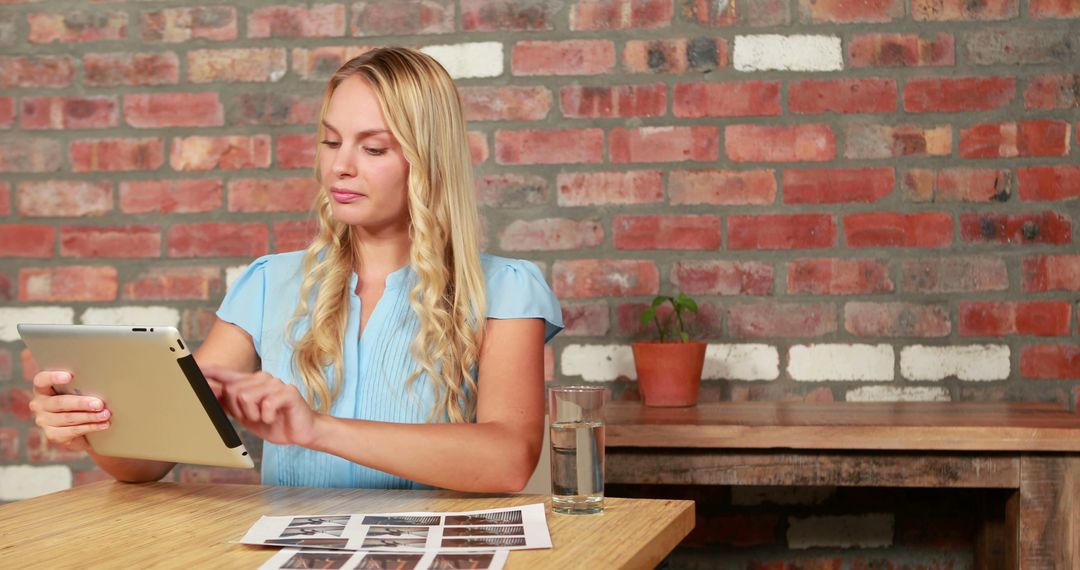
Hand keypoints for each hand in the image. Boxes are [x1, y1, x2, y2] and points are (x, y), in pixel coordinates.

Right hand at [28, 371, 110, 451]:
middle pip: (59, 402)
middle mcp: (39, 404)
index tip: (70, 376)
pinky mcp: (52, 435)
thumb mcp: (76, 391)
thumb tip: (103, 382)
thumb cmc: (77, 402)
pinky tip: (103, 425)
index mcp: (42, 389)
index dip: (53, 377)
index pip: (41, 380)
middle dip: (81, 403)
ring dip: (90, 416)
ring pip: (69, 418)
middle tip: (99, 404)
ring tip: (105, 414)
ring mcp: (44, 421)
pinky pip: (73, 430)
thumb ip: (80, 386)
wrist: (76, 428)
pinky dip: (91, 427)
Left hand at [201, 366, 318, 446]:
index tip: (194, 368)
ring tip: (265, 418)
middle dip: (238, 410)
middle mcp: (262, 378)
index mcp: (250, 382)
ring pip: (247, 397)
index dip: (210, 371)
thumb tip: (209, 393)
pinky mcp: (287, 392)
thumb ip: (229, 404)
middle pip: (233, 389)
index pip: (226, 374)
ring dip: (253, 415)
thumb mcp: (246, 416)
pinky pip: (266, 404)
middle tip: (253, 417)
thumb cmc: (273, 422)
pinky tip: (273, 417)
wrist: (301, 431)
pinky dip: (266, 416)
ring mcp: (275, 383)